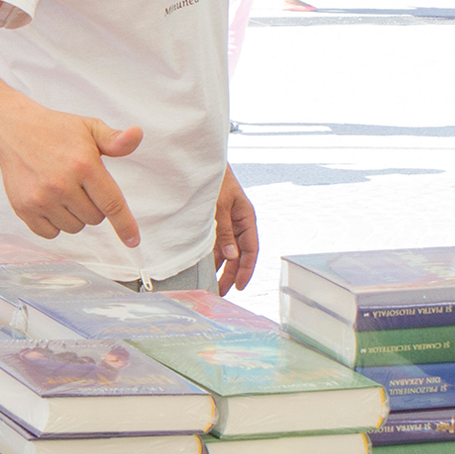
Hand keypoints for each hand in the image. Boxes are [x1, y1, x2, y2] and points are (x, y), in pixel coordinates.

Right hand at [0, 99, 142, 246]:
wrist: (12, 130)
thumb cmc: (55, 130)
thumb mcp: (89, 128)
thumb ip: (116, 140)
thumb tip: (137, 134)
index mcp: (83, 165)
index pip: (112, 203)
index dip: (125, 225)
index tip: (132, 240)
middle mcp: (62, 184)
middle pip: (94, 219)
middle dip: (93, 205)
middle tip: (79, 184)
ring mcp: (41, 198)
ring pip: (74, 228)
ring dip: (74, 215)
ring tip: (62, 190)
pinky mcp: (24, 209)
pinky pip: (51, 233)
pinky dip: (54, 223)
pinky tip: (49, 201)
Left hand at [213, 167, 257, 294]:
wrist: (203, 161)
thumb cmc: (217, 178)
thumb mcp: (220, 205)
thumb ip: (224, 231)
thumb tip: (231, 256)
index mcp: (247, 218)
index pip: (251, 250)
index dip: (246, 270)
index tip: (239, 286)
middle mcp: (239, 222)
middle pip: (239, 254)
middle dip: (231, 274)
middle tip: (220, 291)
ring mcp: (227, 222)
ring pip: (226, 250)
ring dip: (220, 266)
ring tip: (211, 282)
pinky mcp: (215, 220)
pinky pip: (216, 242)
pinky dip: (211, 254)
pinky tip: (204, 265)